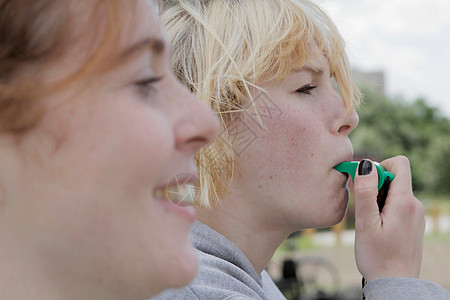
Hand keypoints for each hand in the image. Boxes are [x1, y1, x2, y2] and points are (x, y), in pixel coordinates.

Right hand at [353, 156, 424, 281]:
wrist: (395, 285)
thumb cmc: (378, 257)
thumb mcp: (366, 223)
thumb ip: (366, 192)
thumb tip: (366, 164)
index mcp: (405, 201)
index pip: (399, 163)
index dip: (379, 167)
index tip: (365, 186)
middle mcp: (415, 205)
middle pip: (394, 178)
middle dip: (375, 186)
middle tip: (364, 210)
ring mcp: (416, 215)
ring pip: (394, 192)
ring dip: (378, 200)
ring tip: (370, 223)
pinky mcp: (413, 224)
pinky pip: (397, 205)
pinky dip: (384, 210)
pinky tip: (378, 229)